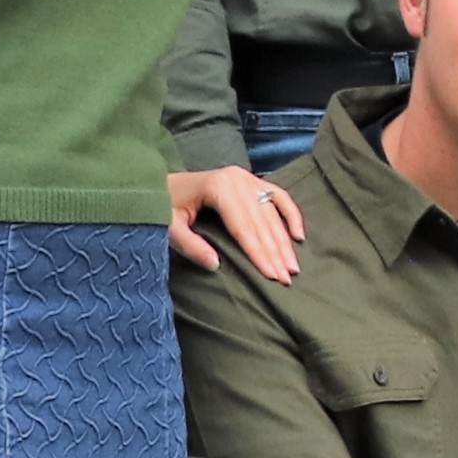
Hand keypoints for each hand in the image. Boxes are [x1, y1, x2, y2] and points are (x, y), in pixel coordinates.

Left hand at [167, 164, 303, 280]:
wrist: (159, 181)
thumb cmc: (163, 205)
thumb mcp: (169, 226)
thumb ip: (190, 245)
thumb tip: (216, 265)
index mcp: (218, 187)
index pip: (243, 227)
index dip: (258, 253)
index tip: (271, 276)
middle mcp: (237, 180)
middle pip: (262, 222)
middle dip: (275, 253)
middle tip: (286, 279)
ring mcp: (246, 178)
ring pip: (272, 213)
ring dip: (284, 242)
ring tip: (293, 268)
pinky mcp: (251, 181)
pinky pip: (279, 196)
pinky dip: (291, 215)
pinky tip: (298, 236)